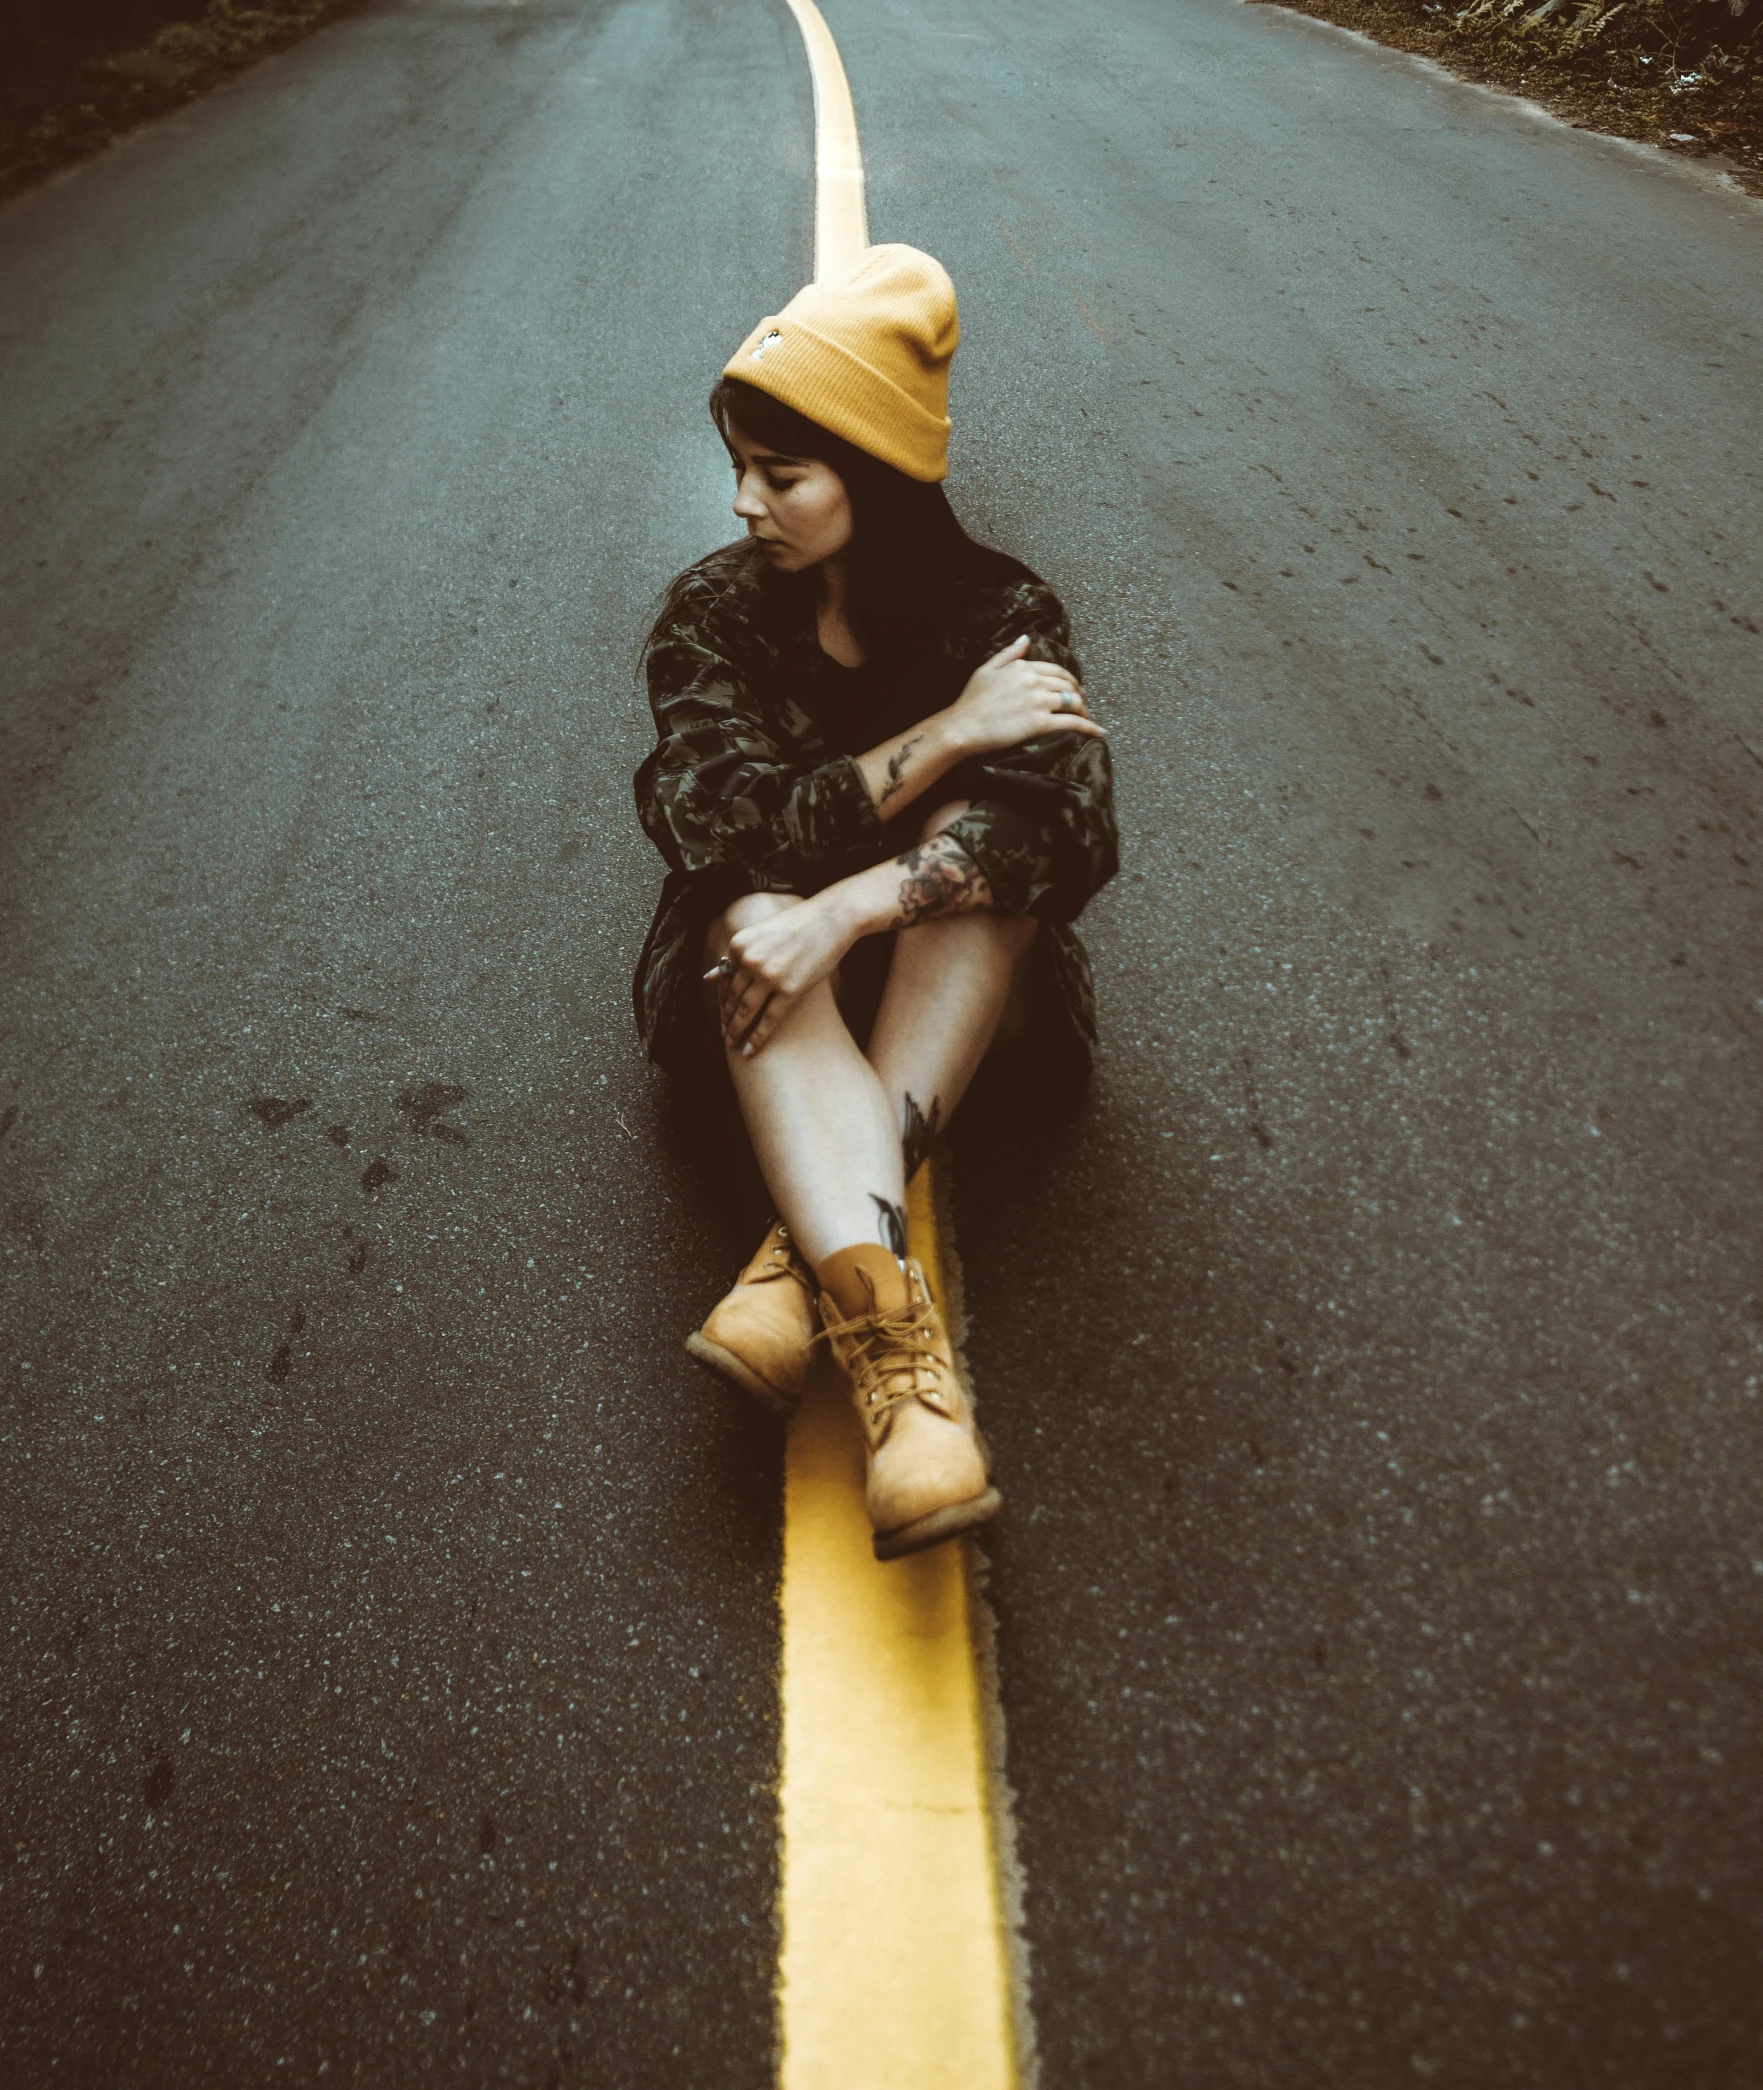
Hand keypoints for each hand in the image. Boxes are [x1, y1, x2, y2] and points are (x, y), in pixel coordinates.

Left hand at [703, 894, 853, 1057]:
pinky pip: (769, 1019)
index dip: (721, 1002)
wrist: (831, 919)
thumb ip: (736, 956)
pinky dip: (757, 1037)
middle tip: (723, 1036)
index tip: (721, 1017)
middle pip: (732, 997)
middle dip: (727, 1019)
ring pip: (746, 1011)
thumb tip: (709, 976)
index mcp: (739, 945)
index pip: (725, 981)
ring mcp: (769, 975)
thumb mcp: (760, 935)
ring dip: (737, 1031)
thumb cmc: (797, 925)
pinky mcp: (790, 989)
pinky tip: (750, 1050)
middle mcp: (750, 960)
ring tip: (733, 1045)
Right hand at [944, 634, 1105, 756]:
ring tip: (1087, 718)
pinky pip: (1072, 723)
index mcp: (1024, 667)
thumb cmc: (971, 700)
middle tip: (1082, 704)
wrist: (963, 726)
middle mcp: (1035, 681)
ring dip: (1084, 710)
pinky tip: (1099, 732)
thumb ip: (1009, 654)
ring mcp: (1039, 702)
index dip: (1068, 679)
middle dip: (1079, 694)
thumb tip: (1027, 639)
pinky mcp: (1041, 723)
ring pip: (1073, 702)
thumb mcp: (987, 669)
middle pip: (1067, 685)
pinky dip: (1089, 727)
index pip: (1056, 670)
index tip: (1073, 687)